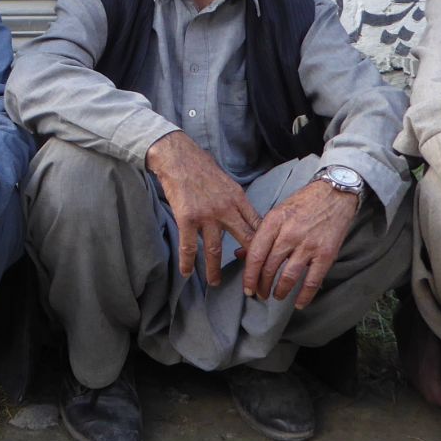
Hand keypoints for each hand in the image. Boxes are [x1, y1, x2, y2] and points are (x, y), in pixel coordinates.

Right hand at [145, 131, 257, 284]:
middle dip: (250, 262)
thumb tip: (243, 217)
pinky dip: (187, 262)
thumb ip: (235, 201)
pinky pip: (189, 246)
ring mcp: (206, 215)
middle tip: (250, 279)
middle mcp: (226, 208)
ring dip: (215, 270)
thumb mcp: (226, 182)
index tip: (263, 258)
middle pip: (245, 239)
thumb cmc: (200, 166)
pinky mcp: (187, 219)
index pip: (257, 225)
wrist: (177, 156)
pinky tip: (186, 273)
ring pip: (215, 249)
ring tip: (215, 283)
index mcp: (238, 198)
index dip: (262, 244)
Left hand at [241, 179, 359, 307]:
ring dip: (280, 291)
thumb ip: (260, 235)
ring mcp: (308, 245)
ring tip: (276, 296)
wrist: (335, 194)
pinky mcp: (326, 254)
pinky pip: (312, 280)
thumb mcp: (277, 213)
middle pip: (269, 268)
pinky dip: (304, 295)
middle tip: (260, 294)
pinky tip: (299, 303)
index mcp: (274, 222)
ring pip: (288, 276)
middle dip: (262, 285)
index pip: (255, 255)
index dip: (249, 276)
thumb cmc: (303, 203)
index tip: (247, 288)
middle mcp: (289, 234)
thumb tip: (240, 255)